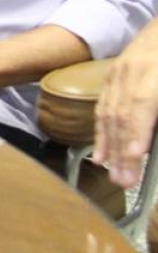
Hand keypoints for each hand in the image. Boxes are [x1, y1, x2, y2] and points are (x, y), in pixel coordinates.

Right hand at [94, 21, 157, 186]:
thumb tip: (152, 129)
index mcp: (152, 70)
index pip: (141, 104)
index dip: (136, 131)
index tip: (134, 157)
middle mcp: (132, 70)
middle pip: (122, 114)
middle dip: (122, 150)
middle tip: (125, 181)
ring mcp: (118, 72)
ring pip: (108, 113)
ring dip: (109, 147)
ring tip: (113, 174)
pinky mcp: (112, 76)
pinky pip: (102, 107)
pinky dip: (100, 132)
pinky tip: (101, 154)